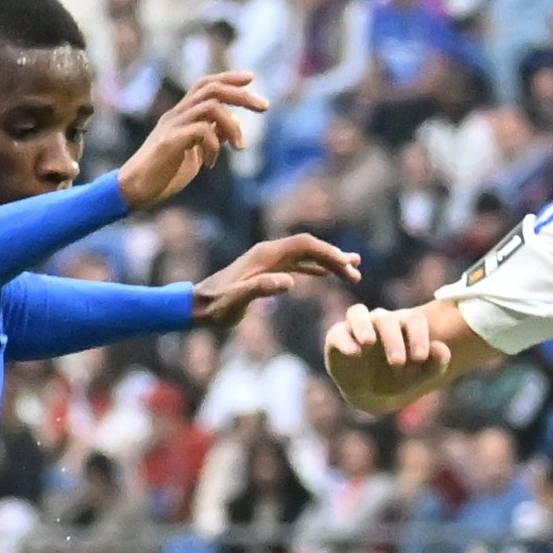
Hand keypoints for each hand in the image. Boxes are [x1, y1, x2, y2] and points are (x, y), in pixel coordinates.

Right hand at [115, 72, 266, 210]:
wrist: (134, 190)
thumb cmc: (163, 174)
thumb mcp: (194, 152)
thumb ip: (211, 136)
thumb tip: (235, 126)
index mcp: (181, 115)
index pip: (205, 84)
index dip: (228, 78)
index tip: (251, 78)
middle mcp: (176, 114)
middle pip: (211, 89)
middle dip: (242, 95)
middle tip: (265, 107)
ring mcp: (172, 126)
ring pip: (210, 106)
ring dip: (232, 125)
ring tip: (240, 147)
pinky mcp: (170, 141)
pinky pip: (202, 131)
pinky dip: (215, 145)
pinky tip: (210, 163)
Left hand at [192, 233, 361, 324]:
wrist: (196, 307)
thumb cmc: (215, 307)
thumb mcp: (236, 301)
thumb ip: (261, 289)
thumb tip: (290, 282)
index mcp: (266, 255)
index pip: (305, 245)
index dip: (328, 253)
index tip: (347, 267)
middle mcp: (269, 252)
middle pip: (309, 247)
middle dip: (334, 257)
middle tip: (356, 273)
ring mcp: (268, 260)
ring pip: (305, 254)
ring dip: (328, 261)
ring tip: (352, 271)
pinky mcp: (266, 270)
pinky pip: (296, 263)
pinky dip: (314, 267)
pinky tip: (326, 274)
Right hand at [325, 302, 461, 410]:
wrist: (373, 394)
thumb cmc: (400, 378)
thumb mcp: (421, 376)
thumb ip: (436, 363)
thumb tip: (441, 348)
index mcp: (404, 325)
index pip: (414, 320)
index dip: (419, 336)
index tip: (420, 358)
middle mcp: (380, 321)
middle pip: (387, 319)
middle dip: (393, 340)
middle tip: (398, 363)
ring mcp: (357, 328)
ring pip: (357, 312)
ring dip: (363, 326)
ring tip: (369, 343)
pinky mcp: (337, 338)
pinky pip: (338, 333)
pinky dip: (345, 341)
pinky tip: (354, 354)